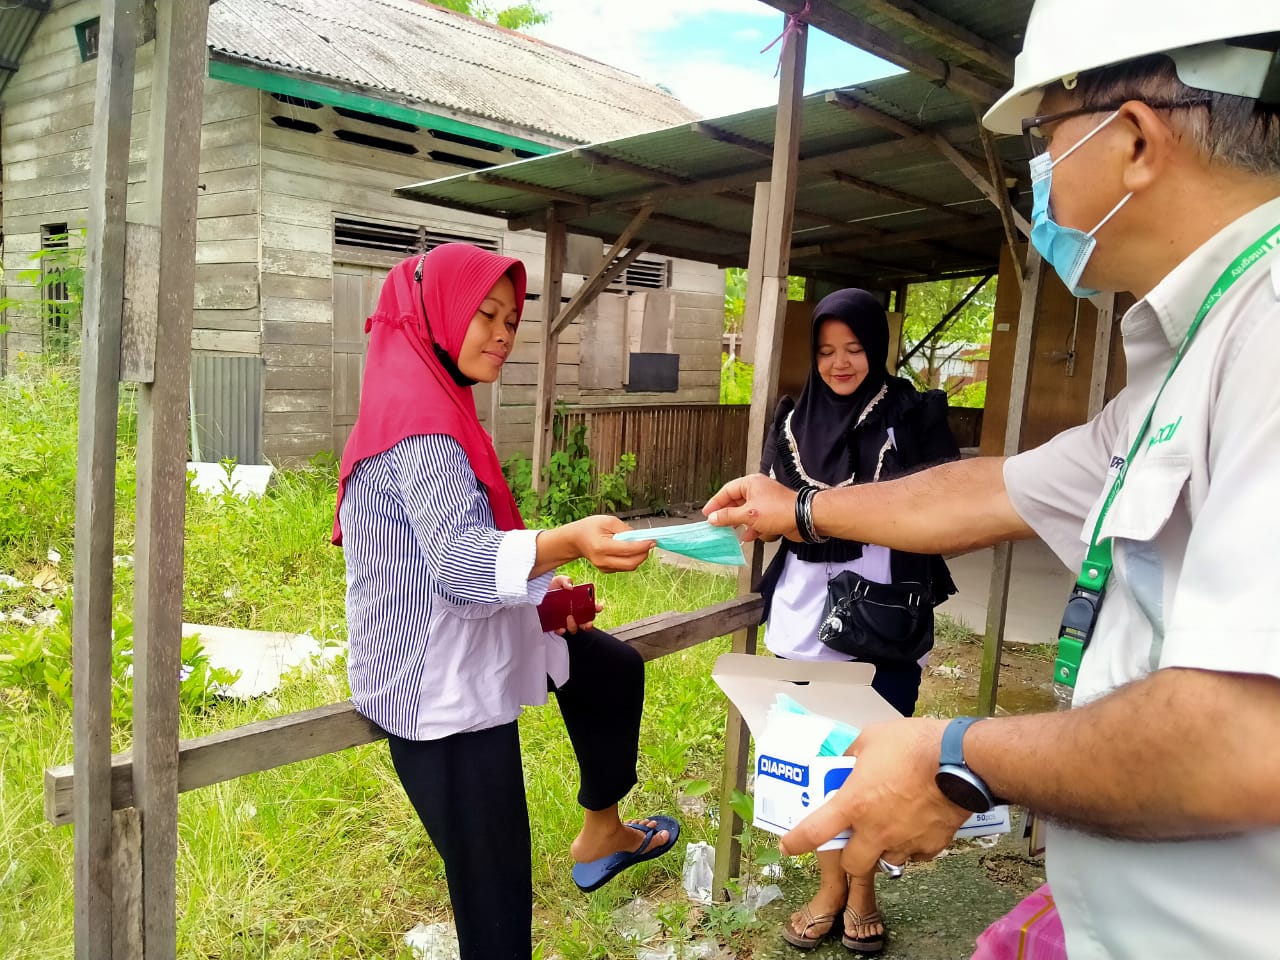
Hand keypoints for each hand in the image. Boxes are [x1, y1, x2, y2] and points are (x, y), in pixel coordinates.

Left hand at [547, 574, 605, 633]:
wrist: (535, 593)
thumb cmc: (550, 587)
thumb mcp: (558, 580)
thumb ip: (565, 580)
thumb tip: (571, 587)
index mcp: (577, 602)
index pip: (590, 607)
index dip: (596, 608)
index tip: (599, 607)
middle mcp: (573, 613)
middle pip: (585, 622)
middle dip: (589, 624)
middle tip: (588, 622)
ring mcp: (564, 620)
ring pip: (574, 628)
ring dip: (574, 626)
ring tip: (569, 617)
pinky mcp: (555, 625)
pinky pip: (561, 632)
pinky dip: (562, 631)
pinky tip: (560, 628)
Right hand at [569, 515, 653, 571]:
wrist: (575, 539)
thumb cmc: (590, 527)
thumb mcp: (608, 521)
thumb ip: (625, 529)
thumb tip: (641, 537)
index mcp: (601, 547)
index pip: (628, 549)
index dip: (643, 546)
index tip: (652, 540)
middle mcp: (602, 560)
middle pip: (631, 564)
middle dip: (644, 554)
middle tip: (649, 544)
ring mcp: (604, 567)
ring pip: (629, 567)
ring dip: (638, 557)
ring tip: (639, 545)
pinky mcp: (606, 570)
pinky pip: (624, 567)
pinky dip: (631, 559)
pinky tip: (629, 550)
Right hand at [703, 473, 800, 542]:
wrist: (804, 518)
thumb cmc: (778, 511)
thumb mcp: (748, 514)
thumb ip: (728, 516)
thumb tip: (713, 518)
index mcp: (751, 484)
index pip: (727, 491)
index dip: (716, 502)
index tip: (707, 513)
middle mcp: (758, 491)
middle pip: (736, 502)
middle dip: (728, 515)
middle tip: (717, 524)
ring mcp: (766, 503)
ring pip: (747, 513)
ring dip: (740, 523)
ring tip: (731, 532)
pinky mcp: (773, 514)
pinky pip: (758, 521)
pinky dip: (753, 528)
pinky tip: (749, 536)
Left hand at [779, 717, 970, 875]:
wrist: (960, 760)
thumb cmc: (912, 744)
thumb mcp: (871, 738)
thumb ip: (854, 755)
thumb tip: (848, 762)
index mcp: (854, 803)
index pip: (815, 832)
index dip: (796, 843)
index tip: (789, 846)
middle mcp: (875, 830)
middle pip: (852, 864)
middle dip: (849, 855)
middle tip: (854, 838)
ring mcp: (904, 842)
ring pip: (886, 862)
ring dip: (882, 850)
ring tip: (890, 830)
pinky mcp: (931, 846)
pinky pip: (914, 855)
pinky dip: (911, 846)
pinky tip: (916, 826)